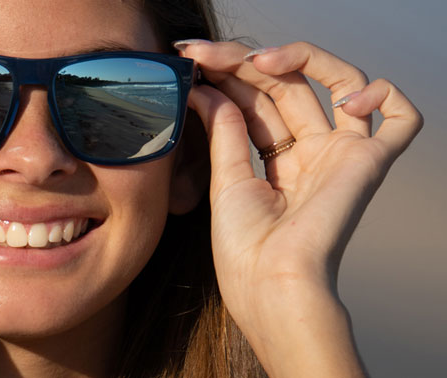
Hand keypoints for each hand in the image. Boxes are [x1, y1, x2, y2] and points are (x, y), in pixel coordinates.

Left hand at [181, 41, 421, 375]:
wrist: (269, 283)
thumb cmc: (244, 248)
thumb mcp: (226, 178)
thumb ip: (225, 128)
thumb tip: (207, 85)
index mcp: (279, 161)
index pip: (259, 100)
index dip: (229, 74)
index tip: (192, 58)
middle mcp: (313, 153)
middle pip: (288, 87)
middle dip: (244, 62)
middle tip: (205, 53)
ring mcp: (341, 155)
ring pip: (338, 83)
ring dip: (300, 59)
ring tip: (257, 61)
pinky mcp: (369, 163)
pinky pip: (402, 119)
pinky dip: (383, 94)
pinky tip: (341, 97)